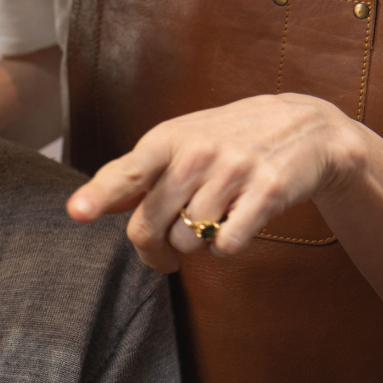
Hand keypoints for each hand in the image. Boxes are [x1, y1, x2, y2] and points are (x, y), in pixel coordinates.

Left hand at [65, 93, 369, 271]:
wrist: (306, 127)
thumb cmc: (229, 138)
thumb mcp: (181, 140)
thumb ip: (137, 174)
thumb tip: (86, 206)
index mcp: (167, 139)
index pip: (125, 173)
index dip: (98, 196)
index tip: (77, 213)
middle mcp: (196, 154)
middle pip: (149, 225)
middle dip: (152, 250)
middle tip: (163, 256)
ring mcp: (232, 172)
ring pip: (187, 240)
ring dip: (195, 244)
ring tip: (211, 222)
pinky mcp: (266, 194)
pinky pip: (226, 246)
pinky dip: (226, 247)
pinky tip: (235, 226)